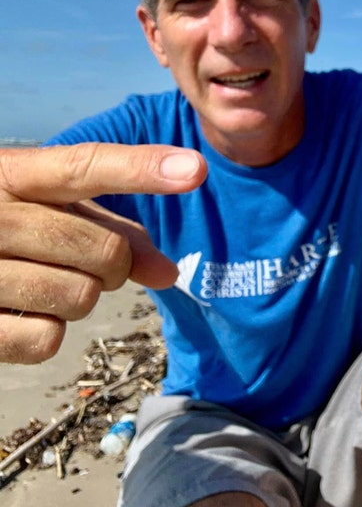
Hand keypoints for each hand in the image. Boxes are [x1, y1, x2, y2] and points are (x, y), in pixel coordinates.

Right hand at [0, 143, 205, 362]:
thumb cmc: (9, 235)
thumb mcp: (51, 215)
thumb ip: (114, 233)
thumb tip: (169, 274)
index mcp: (10, 173)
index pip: (83, 166)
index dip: (142, 168)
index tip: (197, 169)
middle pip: (105, 250)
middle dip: (113, 265)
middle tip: (81, 261)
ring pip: (81, 297)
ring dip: (80, 298)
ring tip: (42, 282)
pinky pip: (45, 339)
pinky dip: (45, 333)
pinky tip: (16, 313)